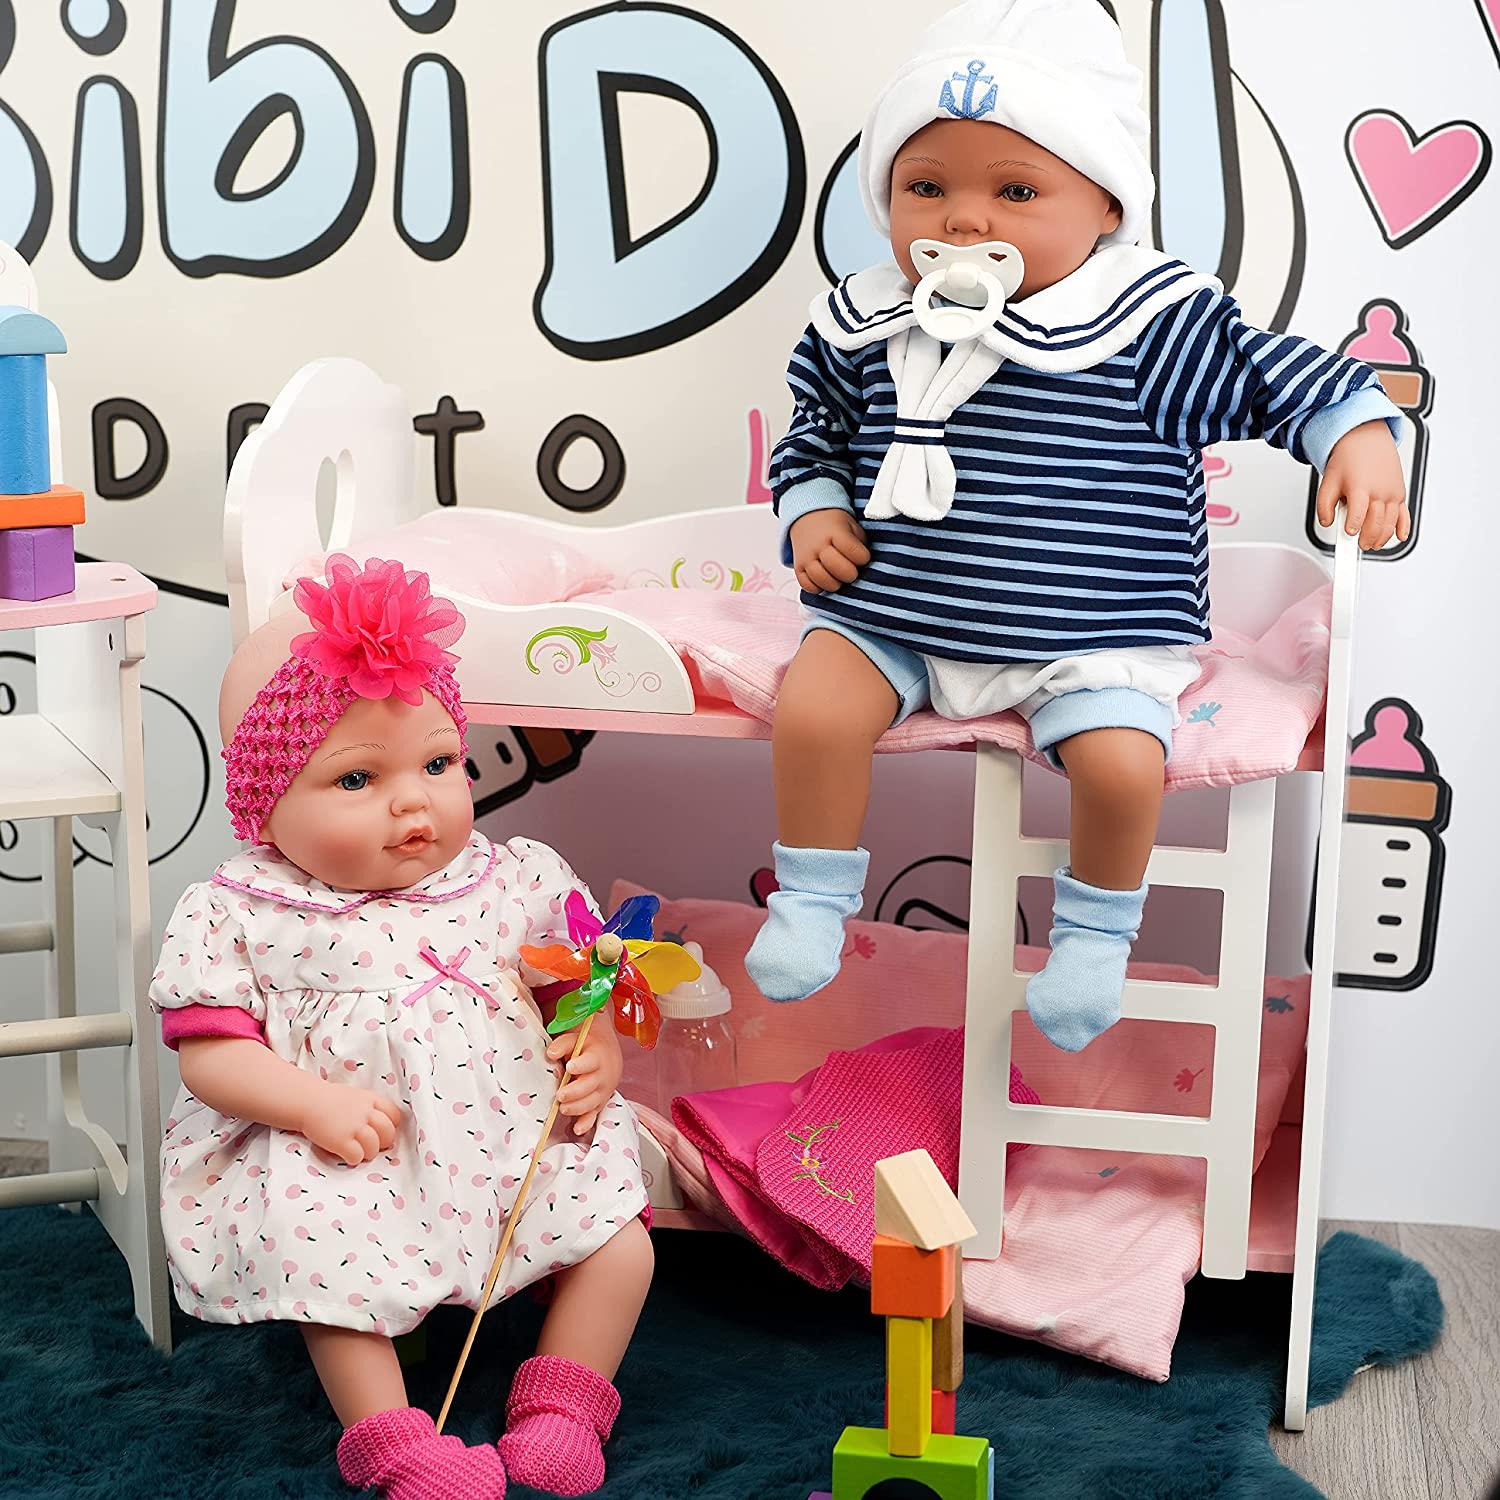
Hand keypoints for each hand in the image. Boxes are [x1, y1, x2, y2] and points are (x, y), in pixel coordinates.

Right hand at [299, 1083, 402, 1165]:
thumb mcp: (355, 1095)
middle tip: (373, 1146)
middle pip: (388, 1133)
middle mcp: (366, 1112)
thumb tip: (380, 1124)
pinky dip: (354, 1159)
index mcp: (371, 1099)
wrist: (306, 1101)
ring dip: (369, 1153)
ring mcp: (354, 1127)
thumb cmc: (329, 1100)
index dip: (391, 1126)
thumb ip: (369, 1107)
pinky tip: (347, 1155)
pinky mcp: (341, 1141)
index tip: (382, 1131)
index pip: (394, 1115)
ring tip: (360, 1152)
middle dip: (384, 1142)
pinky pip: (357, 1156)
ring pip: (374, 1147)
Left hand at [547, 1018, 622, 1137]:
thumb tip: (551, 1053)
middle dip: (575, 1092)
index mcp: (597, 1057)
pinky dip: (586, 1123)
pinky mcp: (599, 1103)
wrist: (606, 1054)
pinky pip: (594, 1115)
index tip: (570, 1067)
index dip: (581, 1065)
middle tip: (560, 1095)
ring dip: (577, 1108)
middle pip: (590, 1086)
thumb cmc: (586, 1047)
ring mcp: (602, 1092)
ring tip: (563, 1108)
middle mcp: (603, 1076)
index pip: (590, 1061)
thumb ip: (563, 1044)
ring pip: (592, 1102)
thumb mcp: (576, 1039)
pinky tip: (577, 1129)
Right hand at [789, 508, 869, 592]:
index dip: (863, 558)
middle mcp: (819, 545)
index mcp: (835, 532)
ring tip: (839, 578)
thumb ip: (860, 543)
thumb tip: (866, 565)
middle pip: (838, 568)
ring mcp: (806, 558)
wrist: (809, 518)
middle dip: (850, 574)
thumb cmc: (835, 527)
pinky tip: (825, 580)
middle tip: (852, 571)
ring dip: (835, 583)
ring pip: (822, 580)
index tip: (862, 557)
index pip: (854, 552)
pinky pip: (808, 586)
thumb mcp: (852, 526)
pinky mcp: (798, 568)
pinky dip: (819, 588)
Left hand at [1315, 420, 1409, 550]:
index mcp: (1360, 487)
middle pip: (1377, 522)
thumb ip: (1323, 505)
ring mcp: (1392, 493)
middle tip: (1358, 545)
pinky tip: (1399, 537)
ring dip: (1382, 537)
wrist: (1367, 440)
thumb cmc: (1349, 460)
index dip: (1354, 526)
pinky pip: (1405, 515)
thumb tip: (1326, 522)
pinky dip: (1403, 528)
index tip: (1349, 533)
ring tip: (1371, 543)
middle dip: (1367, 538)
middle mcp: (1380, 491)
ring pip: (1391, 523)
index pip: (1358, 513)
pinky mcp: (1400, 494)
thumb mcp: (1328, 480)